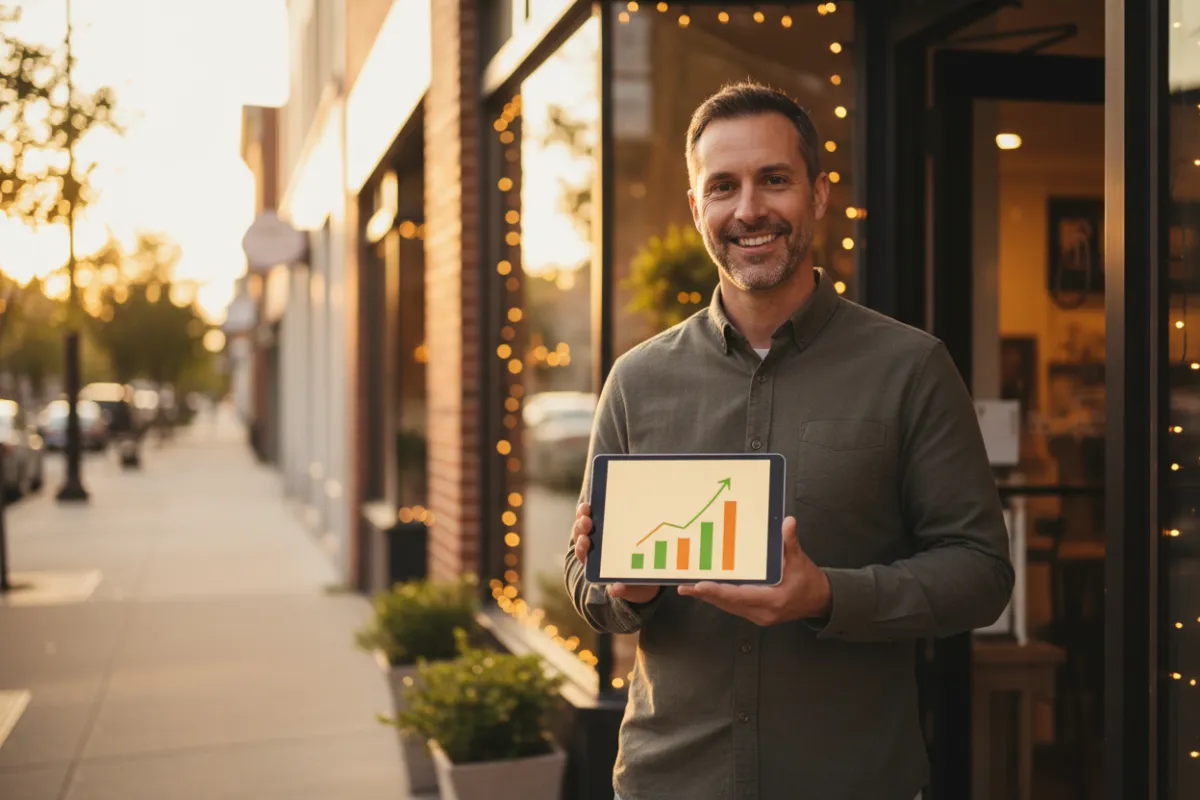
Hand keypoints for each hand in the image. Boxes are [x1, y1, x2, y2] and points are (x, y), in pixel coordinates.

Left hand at [573, 502, 661, 604]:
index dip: (583, 548)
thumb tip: (615, 589)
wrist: (647, 577)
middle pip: (583, 538)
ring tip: (586, 508)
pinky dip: (595, 509)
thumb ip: (626, 590)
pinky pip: (598, 517)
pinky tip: (595, 500)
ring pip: (587, 526)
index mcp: (598, 567)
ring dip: (584, 517)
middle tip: (587, 522)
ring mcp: (602, 539)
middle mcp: (596, 552)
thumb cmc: (639, 585)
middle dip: (582, 529)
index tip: (585, 541)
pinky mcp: (610, 528)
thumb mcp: (635, 590)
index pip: (585, 556)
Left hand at [677, 516, 830, 625]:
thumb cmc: (808, 581)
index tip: (701, 585)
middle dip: (705, 594)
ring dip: (708, 597)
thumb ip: (790, 542)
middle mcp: (762, 612)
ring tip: (687, 588)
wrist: (819, 601)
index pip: (741, 596)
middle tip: (684, 586)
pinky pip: (732, 607)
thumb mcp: (800, 560)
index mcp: (773, 600)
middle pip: (728, 604)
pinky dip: (718, 599)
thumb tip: (788, 522)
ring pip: (728, 607)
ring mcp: (758, 616)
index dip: (719, 591)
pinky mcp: (755, 614)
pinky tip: (705, 591)